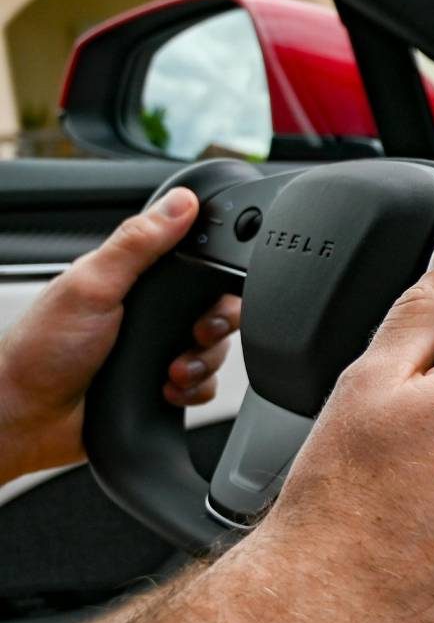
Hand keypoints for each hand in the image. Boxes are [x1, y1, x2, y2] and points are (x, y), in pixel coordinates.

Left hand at [0, 188, 242, 484]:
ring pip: (214, 349)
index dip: (215, 276)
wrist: (29, 419)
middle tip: (195, 335)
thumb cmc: (41, 352)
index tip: (214, 292)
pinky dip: (195, 389)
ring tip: (173, 372)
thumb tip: (180, 203)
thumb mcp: (91, 285)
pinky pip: (203, 384)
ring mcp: (155, 349)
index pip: (194, 264)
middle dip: (214, 326)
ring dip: (202, 363)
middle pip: (214, 308)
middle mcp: (147, 313)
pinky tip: (168, 390)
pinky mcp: (162, 384)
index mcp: (131, 279)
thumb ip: (137, 243)